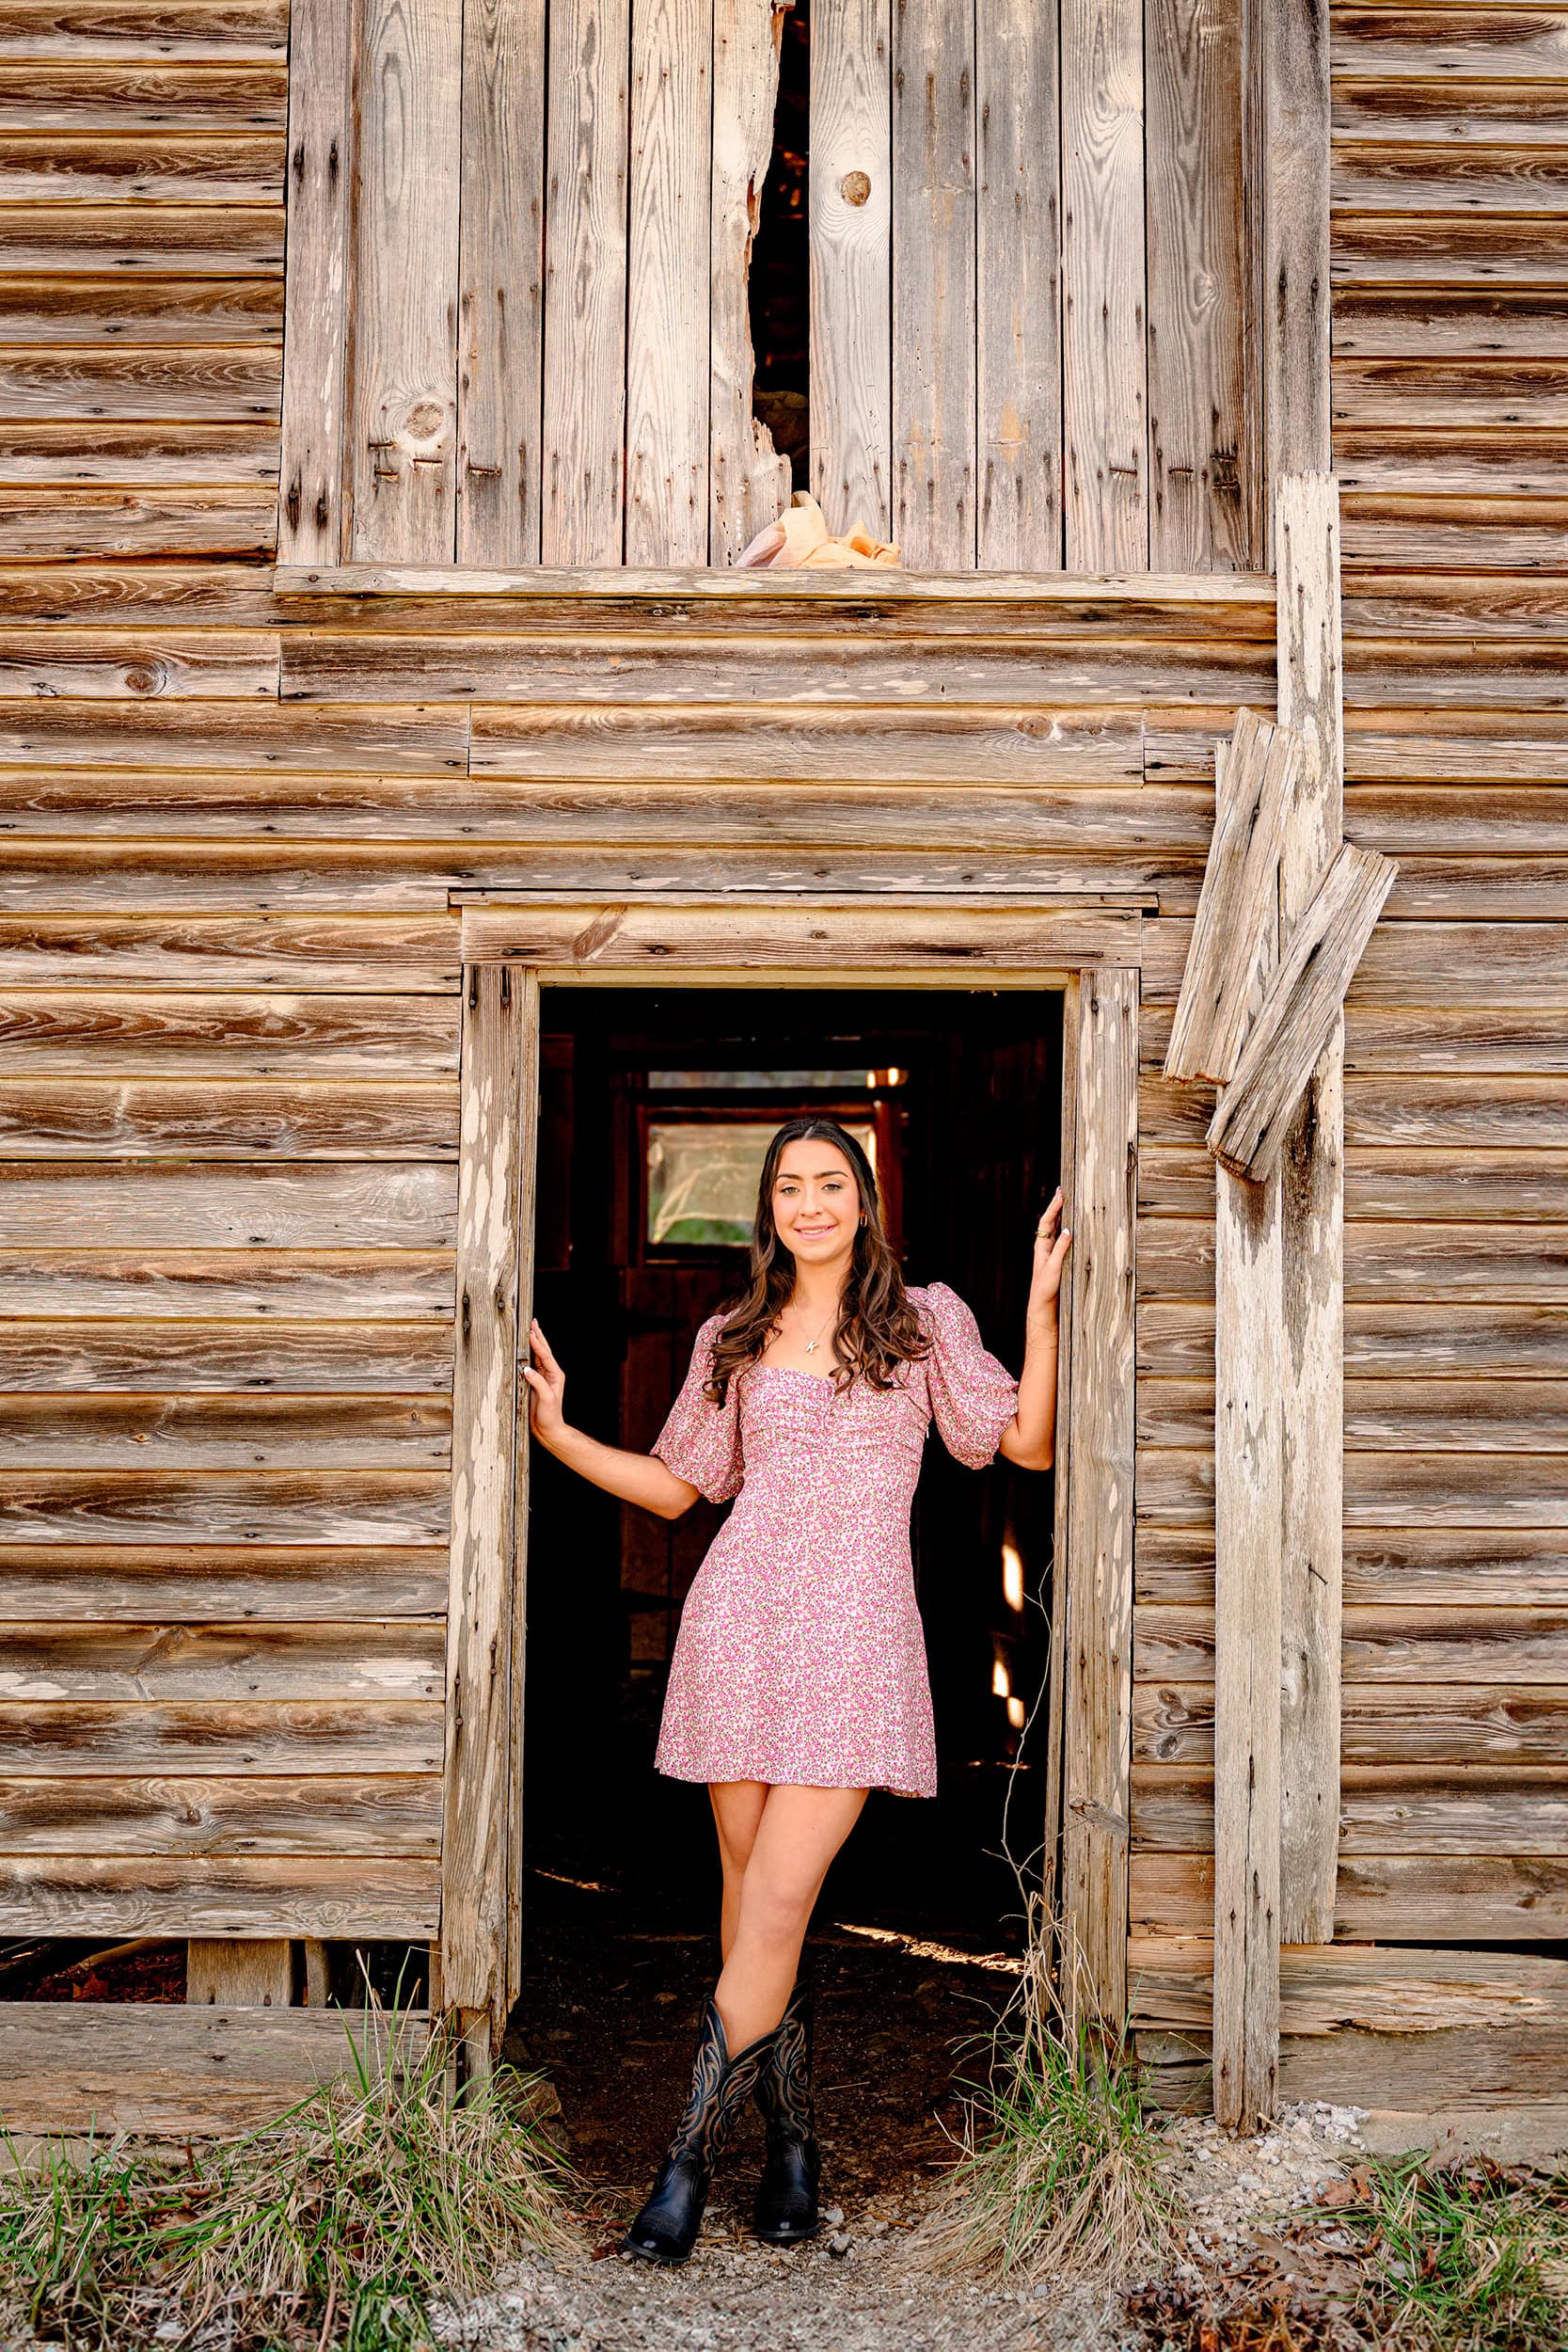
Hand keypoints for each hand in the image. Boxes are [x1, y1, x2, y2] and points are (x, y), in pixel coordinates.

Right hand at [522, 1318, 566, 1441]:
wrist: (548, 1429)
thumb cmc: (550, 1416)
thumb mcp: (546, 1399)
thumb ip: (538, 1383)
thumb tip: (526, 1370)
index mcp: (555, 1375)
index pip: (545, 1355)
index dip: (537, 1343)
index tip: (531, 1332)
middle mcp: (550, 1374)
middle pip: (543, 1351)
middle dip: (538, 1336)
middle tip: (533, 1322)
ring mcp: (543, 1377)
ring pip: (537, 1356)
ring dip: (533, 1343)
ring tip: (529, 1330)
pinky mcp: (535, 1382)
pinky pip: (531, 1364)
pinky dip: (527, 1355)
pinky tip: (523, 1349)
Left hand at [1028, 1188, 1070, 1320]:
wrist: (1043, 1303)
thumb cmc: (1046, 1287)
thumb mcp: (1054, 1267)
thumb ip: (1060, 1249)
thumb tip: (1067, 1230)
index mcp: (1041, 1246)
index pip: (1046, 1221)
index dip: (1053, 1207)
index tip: (1061, 1194)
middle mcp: (1044, 1246)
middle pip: (1050, 1221)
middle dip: (1056, 1206)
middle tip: (1063, 1191)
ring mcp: (1050, 1251)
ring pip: (1055, 1228)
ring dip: (1061, 1214)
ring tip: (1067, 1202)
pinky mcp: (1056, 1258)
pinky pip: (1060, 1237)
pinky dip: (1065, 1227)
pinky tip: (1071, 1223)